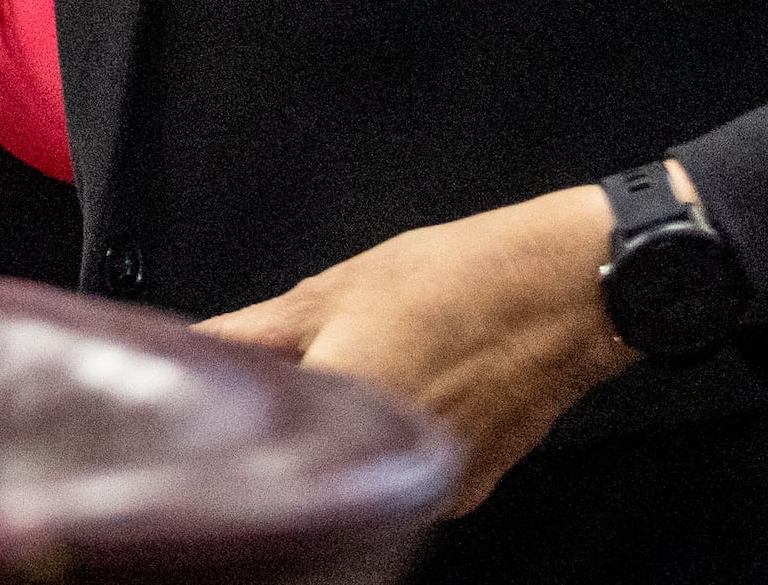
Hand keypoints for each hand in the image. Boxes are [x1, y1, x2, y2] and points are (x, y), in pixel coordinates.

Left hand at [193, 182, 636, 511]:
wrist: (571, 292)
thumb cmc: (464, 278)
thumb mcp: (338, 289)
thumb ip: (256, 333)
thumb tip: (197, 349)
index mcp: (349, 413)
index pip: (255, 443)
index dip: (229, 423)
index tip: (215, 405)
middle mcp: (394, 468)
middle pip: (307, 464)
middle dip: (286, 428)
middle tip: (286, 381)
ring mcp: (435, 488)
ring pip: (356, 473)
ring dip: (341, 439)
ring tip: (355, 378)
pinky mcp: (464, 490)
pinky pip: (402, 477)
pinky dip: (387, 446)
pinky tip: (399, 396)